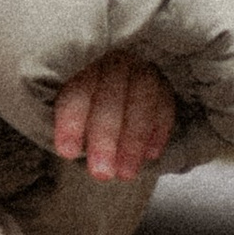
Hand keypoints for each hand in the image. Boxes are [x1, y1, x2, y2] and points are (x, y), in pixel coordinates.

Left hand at [51, 54, 178, 181]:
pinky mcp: (165, 84)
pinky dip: (158, 131)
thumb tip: (68, 150)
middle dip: (105, 136)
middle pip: (110, 95)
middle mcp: (113, 61)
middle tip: (101, 173)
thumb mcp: (70, 110)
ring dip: (134, 139)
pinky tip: (150, 155)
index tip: (68, 153)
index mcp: (80, 63)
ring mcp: (142, 69)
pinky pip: (166, 104)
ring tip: (126, 173)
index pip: (76, 90)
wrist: (116, 93)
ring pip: (142, 98)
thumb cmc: (86, 107)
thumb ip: (69, 124)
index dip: (72, 122)